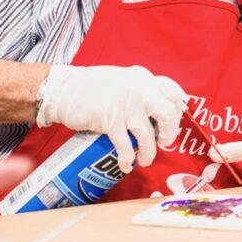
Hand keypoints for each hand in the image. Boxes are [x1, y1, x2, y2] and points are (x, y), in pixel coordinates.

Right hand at [37, 65, 185, 171]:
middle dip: (170, 133)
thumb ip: (140, 91)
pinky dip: (127, 158)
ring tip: (144, 159)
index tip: (174, 123)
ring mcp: (125, 104)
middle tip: (165, 142)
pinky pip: (126, 145)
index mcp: (143, 77)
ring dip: (149, 152)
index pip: (173, 92)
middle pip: (168, 113)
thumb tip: (157, 114)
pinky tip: (126, 164)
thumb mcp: (123, 81)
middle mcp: (138, 88)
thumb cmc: (91, 88)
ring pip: (148, 135)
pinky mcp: (110, 119)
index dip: (178, 111)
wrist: (62, 90)